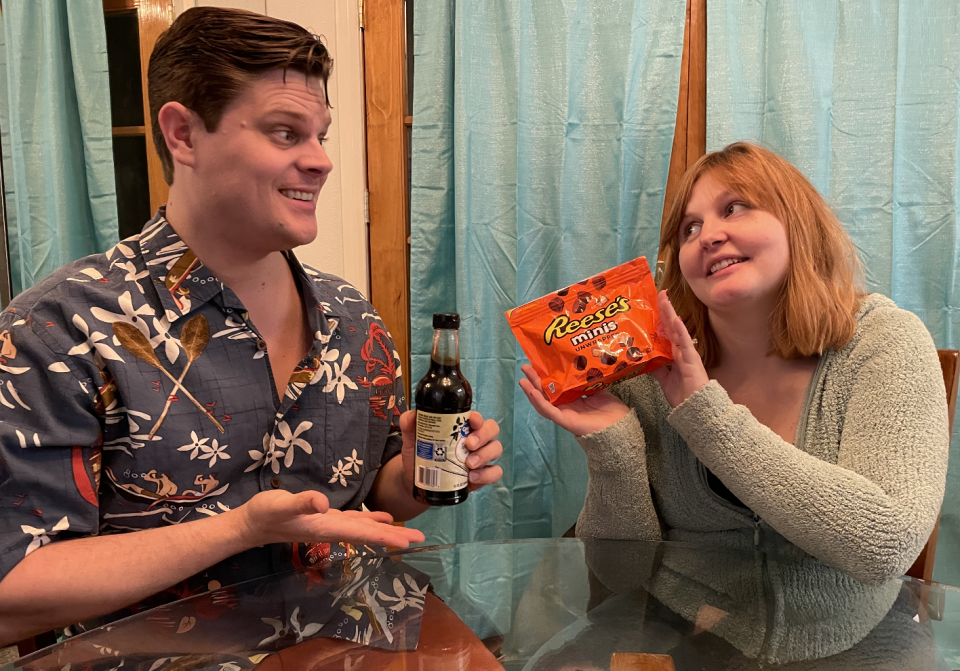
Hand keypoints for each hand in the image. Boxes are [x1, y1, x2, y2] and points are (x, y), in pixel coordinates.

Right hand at [239, 490, 424, 547]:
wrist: (251, 523)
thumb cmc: (264, 513)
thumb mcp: (281, 505)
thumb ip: (301, 502)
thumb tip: (323, 502)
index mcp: (326, 526)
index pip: (362, 533)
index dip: (385, 535)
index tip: (407, 541)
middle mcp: (332, 530)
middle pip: (369, 534)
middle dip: (394, 536)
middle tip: (419, 538)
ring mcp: (330, 526)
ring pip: (364, 529)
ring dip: (386, 530)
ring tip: (408, 532)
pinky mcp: (325, 519)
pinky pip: (354, 522)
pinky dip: (370, 521)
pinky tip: (381, 518)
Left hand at [400, 410, 503, 492]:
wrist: (418, 481)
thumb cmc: (420, 455)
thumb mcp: (412, 439)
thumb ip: (410, 425)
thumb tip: (412, 415)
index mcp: (462, 427)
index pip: (477, 418)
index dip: (478, 418)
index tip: (471, 422)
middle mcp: (476, 439)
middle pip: (492, 430)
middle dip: (483, 436)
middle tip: (469, 445)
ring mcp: (482, 457)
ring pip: (496, 449)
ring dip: (485, 455)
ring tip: (469, 464)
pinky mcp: (483, 475)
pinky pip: (495, 472)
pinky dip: (487, 474)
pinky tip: (473, 478)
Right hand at [518, 364, 629, 436]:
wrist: (620, 425)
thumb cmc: (611, 409)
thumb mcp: (598, 388)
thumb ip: (587, 379)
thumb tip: (580, 363)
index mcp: (573, 399)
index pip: (555, 386)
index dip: (546, 375)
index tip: (538, 362)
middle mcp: (566, 406)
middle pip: (546, 392)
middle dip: (534, 379)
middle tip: (525, 366)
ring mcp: (564, 413)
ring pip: (543, 402)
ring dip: (531, 391)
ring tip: (522, 379)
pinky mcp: (565, 420)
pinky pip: (549, 411)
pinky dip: (539, 401)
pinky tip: (532, 392)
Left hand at [650, 290, 709, 407]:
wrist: (695, 410)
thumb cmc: (683, 396)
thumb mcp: (663, 380)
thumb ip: (656, 368)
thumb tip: (643, 360)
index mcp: (675, 353)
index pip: (667, 331)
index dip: (661, 317)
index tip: (655, 303)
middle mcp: (681, 350)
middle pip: (671, 326)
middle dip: (665, 309)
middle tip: (659, 292)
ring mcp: (687, 353)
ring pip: (677, 329)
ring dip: (671, 313)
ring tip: (665, 298)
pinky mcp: (692, 360)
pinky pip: (685, 342)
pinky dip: (680, 330)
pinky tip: (676, 319)